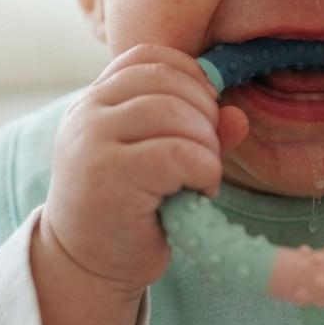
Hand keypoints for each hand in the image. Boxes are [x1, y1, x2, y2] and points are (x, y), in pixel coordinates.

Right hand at [39, 44, 249, 296]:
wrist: (85, 267)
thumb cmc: (127, 211)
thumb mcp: (160, 161)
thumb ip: (197, 132)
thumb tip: (238, 116)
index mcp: (94, 100)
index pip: (148, 57)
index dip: (190, 75)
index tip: (205, 112)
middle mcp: (87, 113)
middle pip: (167, 82)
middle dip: (205, 114)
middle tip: (207, 154)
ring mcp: (93, 141)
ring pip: (174, 114)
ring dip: (206, 146)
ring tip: (202, 176)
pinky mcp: (109, 174)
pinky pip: (179, 154)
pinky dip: (204, 171)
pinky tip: (198, 193)